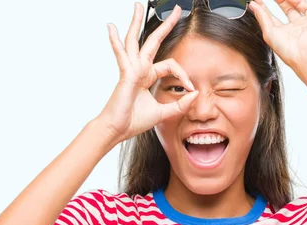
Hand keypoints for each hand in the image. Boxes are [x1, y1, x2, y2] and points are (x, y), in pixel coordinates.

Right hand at [98, 3, 198, 142]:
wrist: (117, 130)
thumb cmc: (133, 121)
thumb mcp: (163, 113)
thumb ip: (179, 105)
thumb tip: (195, 93)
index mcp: (147, 77)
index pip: (169, 66)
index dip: (183, 74)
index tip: (190, 88)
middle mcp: (139, 69)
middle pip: (153, 42)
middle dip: (166, 25)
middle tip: (177, 10)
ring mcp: (131, 69)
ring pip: (135, 40)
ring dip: (137, 22)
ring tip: (138, 6)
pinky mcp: (126, 73)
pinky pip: (121, 53)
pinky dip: (115, 40)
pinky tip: (110, 26)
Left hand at [249, 0, 306, 70]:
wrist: (306, 54)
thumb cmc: (289, 50)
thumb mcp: (269, 32)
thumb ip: (261, 17)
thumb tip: (253, 5)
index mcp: (284, 33)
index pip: (274, 18)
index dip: (266, 9)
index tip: (258, 2)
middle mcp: (297, 28)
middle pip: (289, 10)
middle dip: (281, 1)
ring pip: (304, 6)